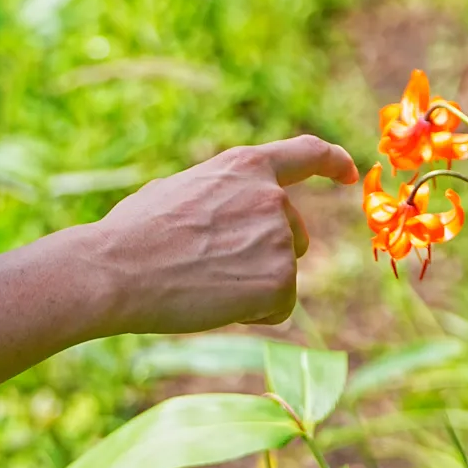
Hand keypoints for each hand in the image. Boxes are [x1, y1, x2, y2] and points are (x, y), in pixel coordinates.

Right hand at [92, 134, 357, 333]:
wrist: (118, 269)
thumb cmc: (133, 232)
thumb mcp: (181, 189)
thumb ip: (222, 195)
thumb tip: (230, 217)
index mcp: (246, 166)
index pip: (306, 153)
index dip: (332, 162)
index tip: (349, 173)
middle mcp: (273, 196)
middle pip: (295, 238)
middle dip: (266, 257)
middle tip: (208, 267)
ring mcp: (280, 237)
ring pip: (282, 275)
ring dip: (251, 287)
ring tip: (202, 282)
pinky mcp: (281, 279)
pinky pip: (278, 308)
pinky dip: (252, 314)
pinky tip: (214, 302)